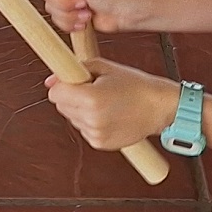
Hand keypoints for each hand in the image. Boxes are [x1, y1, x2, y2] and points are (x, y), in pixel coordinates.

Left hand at [46, 59, 179, 152]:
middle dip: (71, 96)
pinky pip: (83, 128)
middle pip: (61, 106)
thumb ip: (76, 69)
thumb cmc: (136, 85)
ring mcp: (95, 134)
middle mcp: (91, 119)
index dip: (63, 84)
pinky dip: (90, 121)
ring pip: (72, 118)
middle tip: (93, 88)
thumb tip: (51, 80)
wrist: (160, 108)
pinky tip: (108, 114)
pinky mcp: (100, 144)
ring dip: (80, 109)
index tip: (73, 80)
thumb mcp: (105, 67)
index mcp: (91, 98)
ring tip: (104, 101)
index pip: (54, 93)